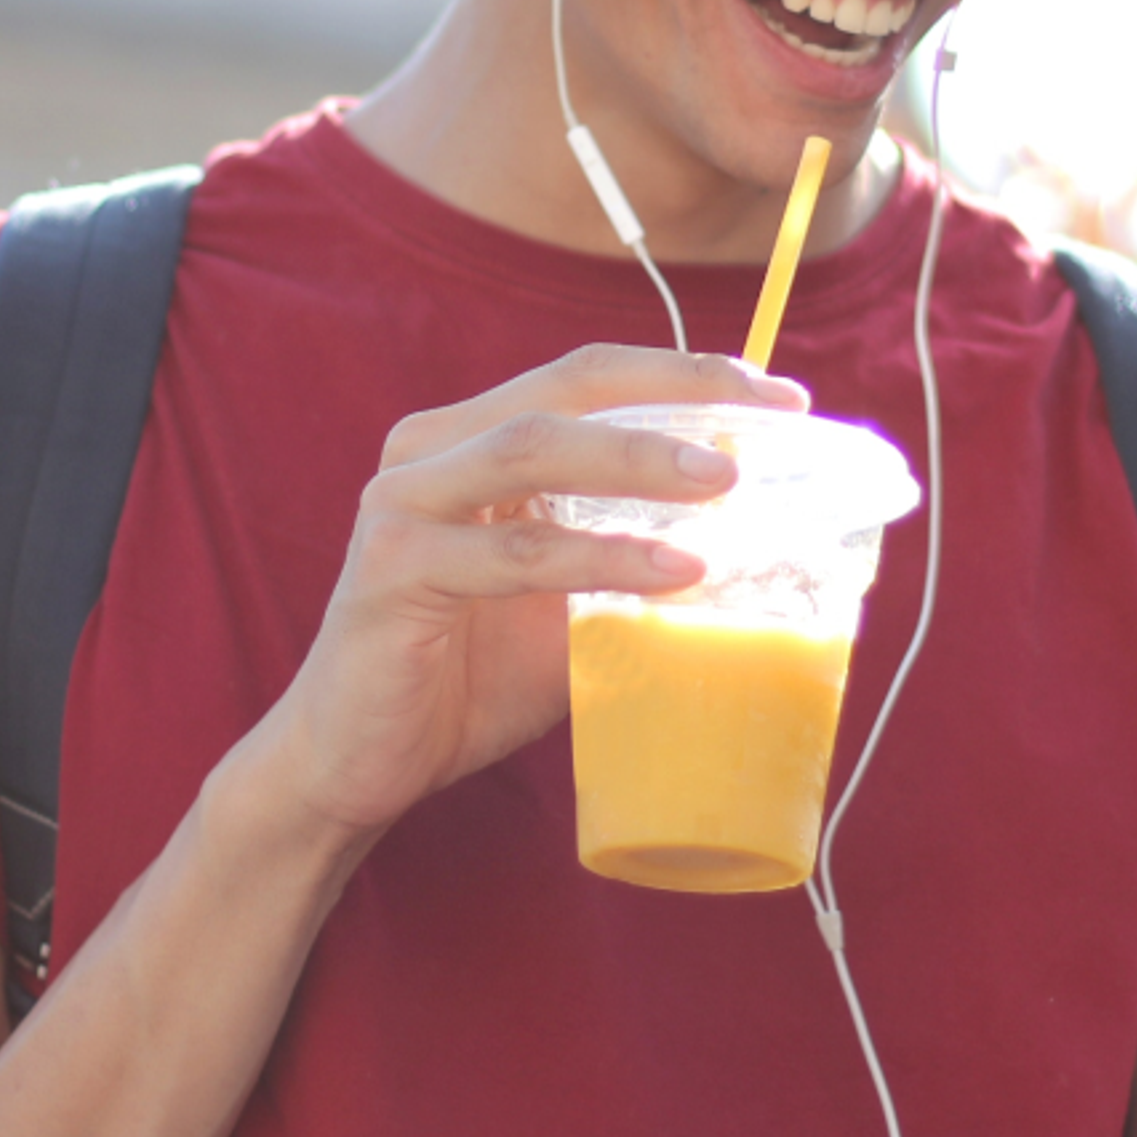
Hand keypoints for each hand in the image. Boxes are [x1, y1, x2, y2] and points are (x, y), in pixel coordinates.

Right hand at [234, 344, 804, 850]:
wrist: (357, 763)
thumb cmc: (466, 680)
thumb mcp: (569, 608)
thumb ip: (632, 564)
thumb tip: (761, 555)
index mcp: (473, 439)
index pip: (588, 378)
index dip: (684, 373)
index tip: (778, 396)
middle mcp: (432, 449)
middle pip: (568, 388)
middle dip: (678, 391)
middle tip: (769, 416)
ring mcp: (405, 503)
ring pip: (536, 449)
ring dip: (640, 460)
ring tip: (726, 483)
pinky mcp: (395, 568)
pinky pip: (514, 551)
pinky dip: (600, 557)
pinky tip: (672, 570)